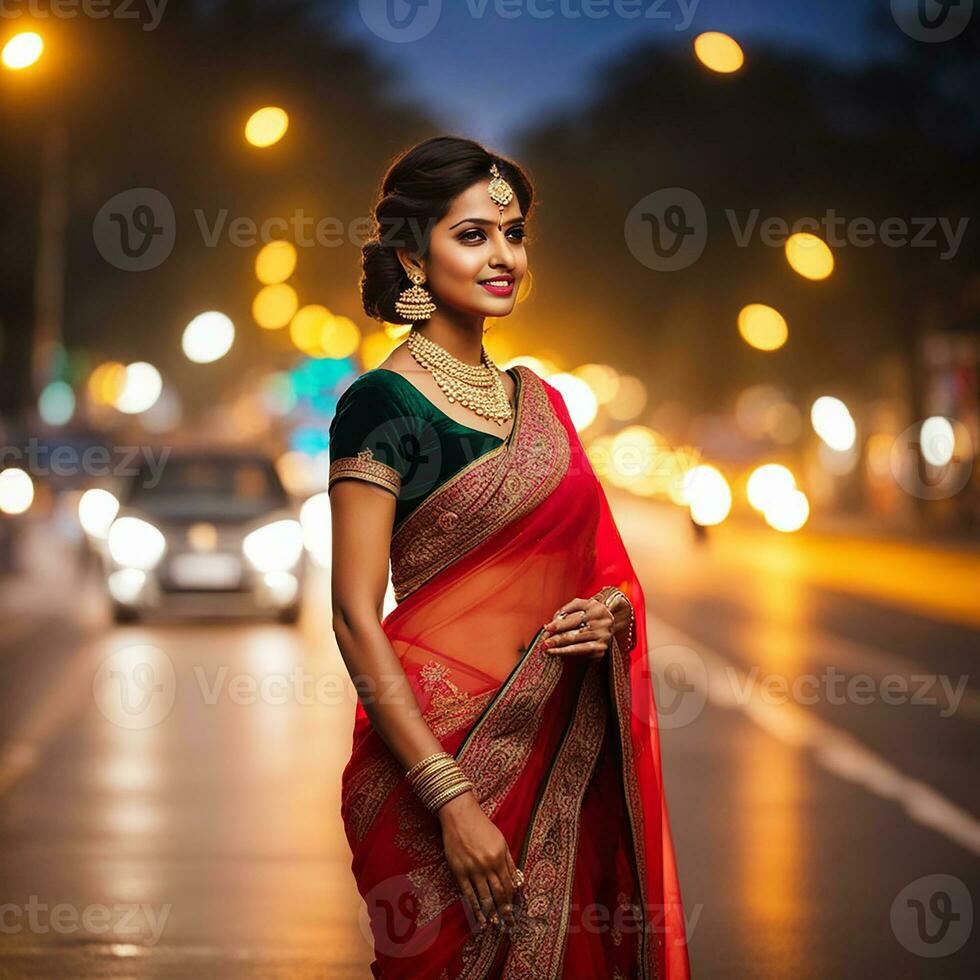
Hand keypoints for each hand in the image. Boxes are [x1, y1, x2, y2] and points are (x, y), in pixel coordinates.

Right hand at [438, 791, 521, 931]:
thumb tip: (517, 881)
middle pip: (498, 893)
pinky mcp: (459, 871)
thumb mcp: (501, 840)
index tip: (514, 910)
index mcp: (499, 857)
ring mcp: (472, 869)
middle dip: (504, 910)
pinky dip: (474, 907)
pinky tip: (478, 917)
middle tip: (508, 924)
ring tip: (494, 924)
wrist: (460, 816)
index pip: (509, 884)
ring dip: (490, 912)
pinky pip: (468, 893)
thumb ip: (508, 861)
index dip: (512, 899)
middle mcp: (487, 865)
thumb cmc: (482, 826)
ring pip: (483, 896)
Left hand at [541, 595, 613, 660]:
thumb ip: (566, 610)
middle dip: (558, 639)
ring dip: (561, 649)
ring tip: (549, 650)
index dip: (559, 624)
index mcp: (594, 609)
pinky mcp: (601, 649)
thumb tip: (552, 623)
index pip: (574, 618)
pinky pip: (583, 652)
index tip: (547, 628)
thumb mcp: (580, 604)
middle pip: (576, 634)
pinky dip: (569, 653)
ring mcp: (603, 638)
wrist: (611, 619)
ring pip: (579, 646)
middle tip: (544, 643)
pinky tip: (559, 653)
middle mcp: (601, 623)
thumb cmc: (590, 611)